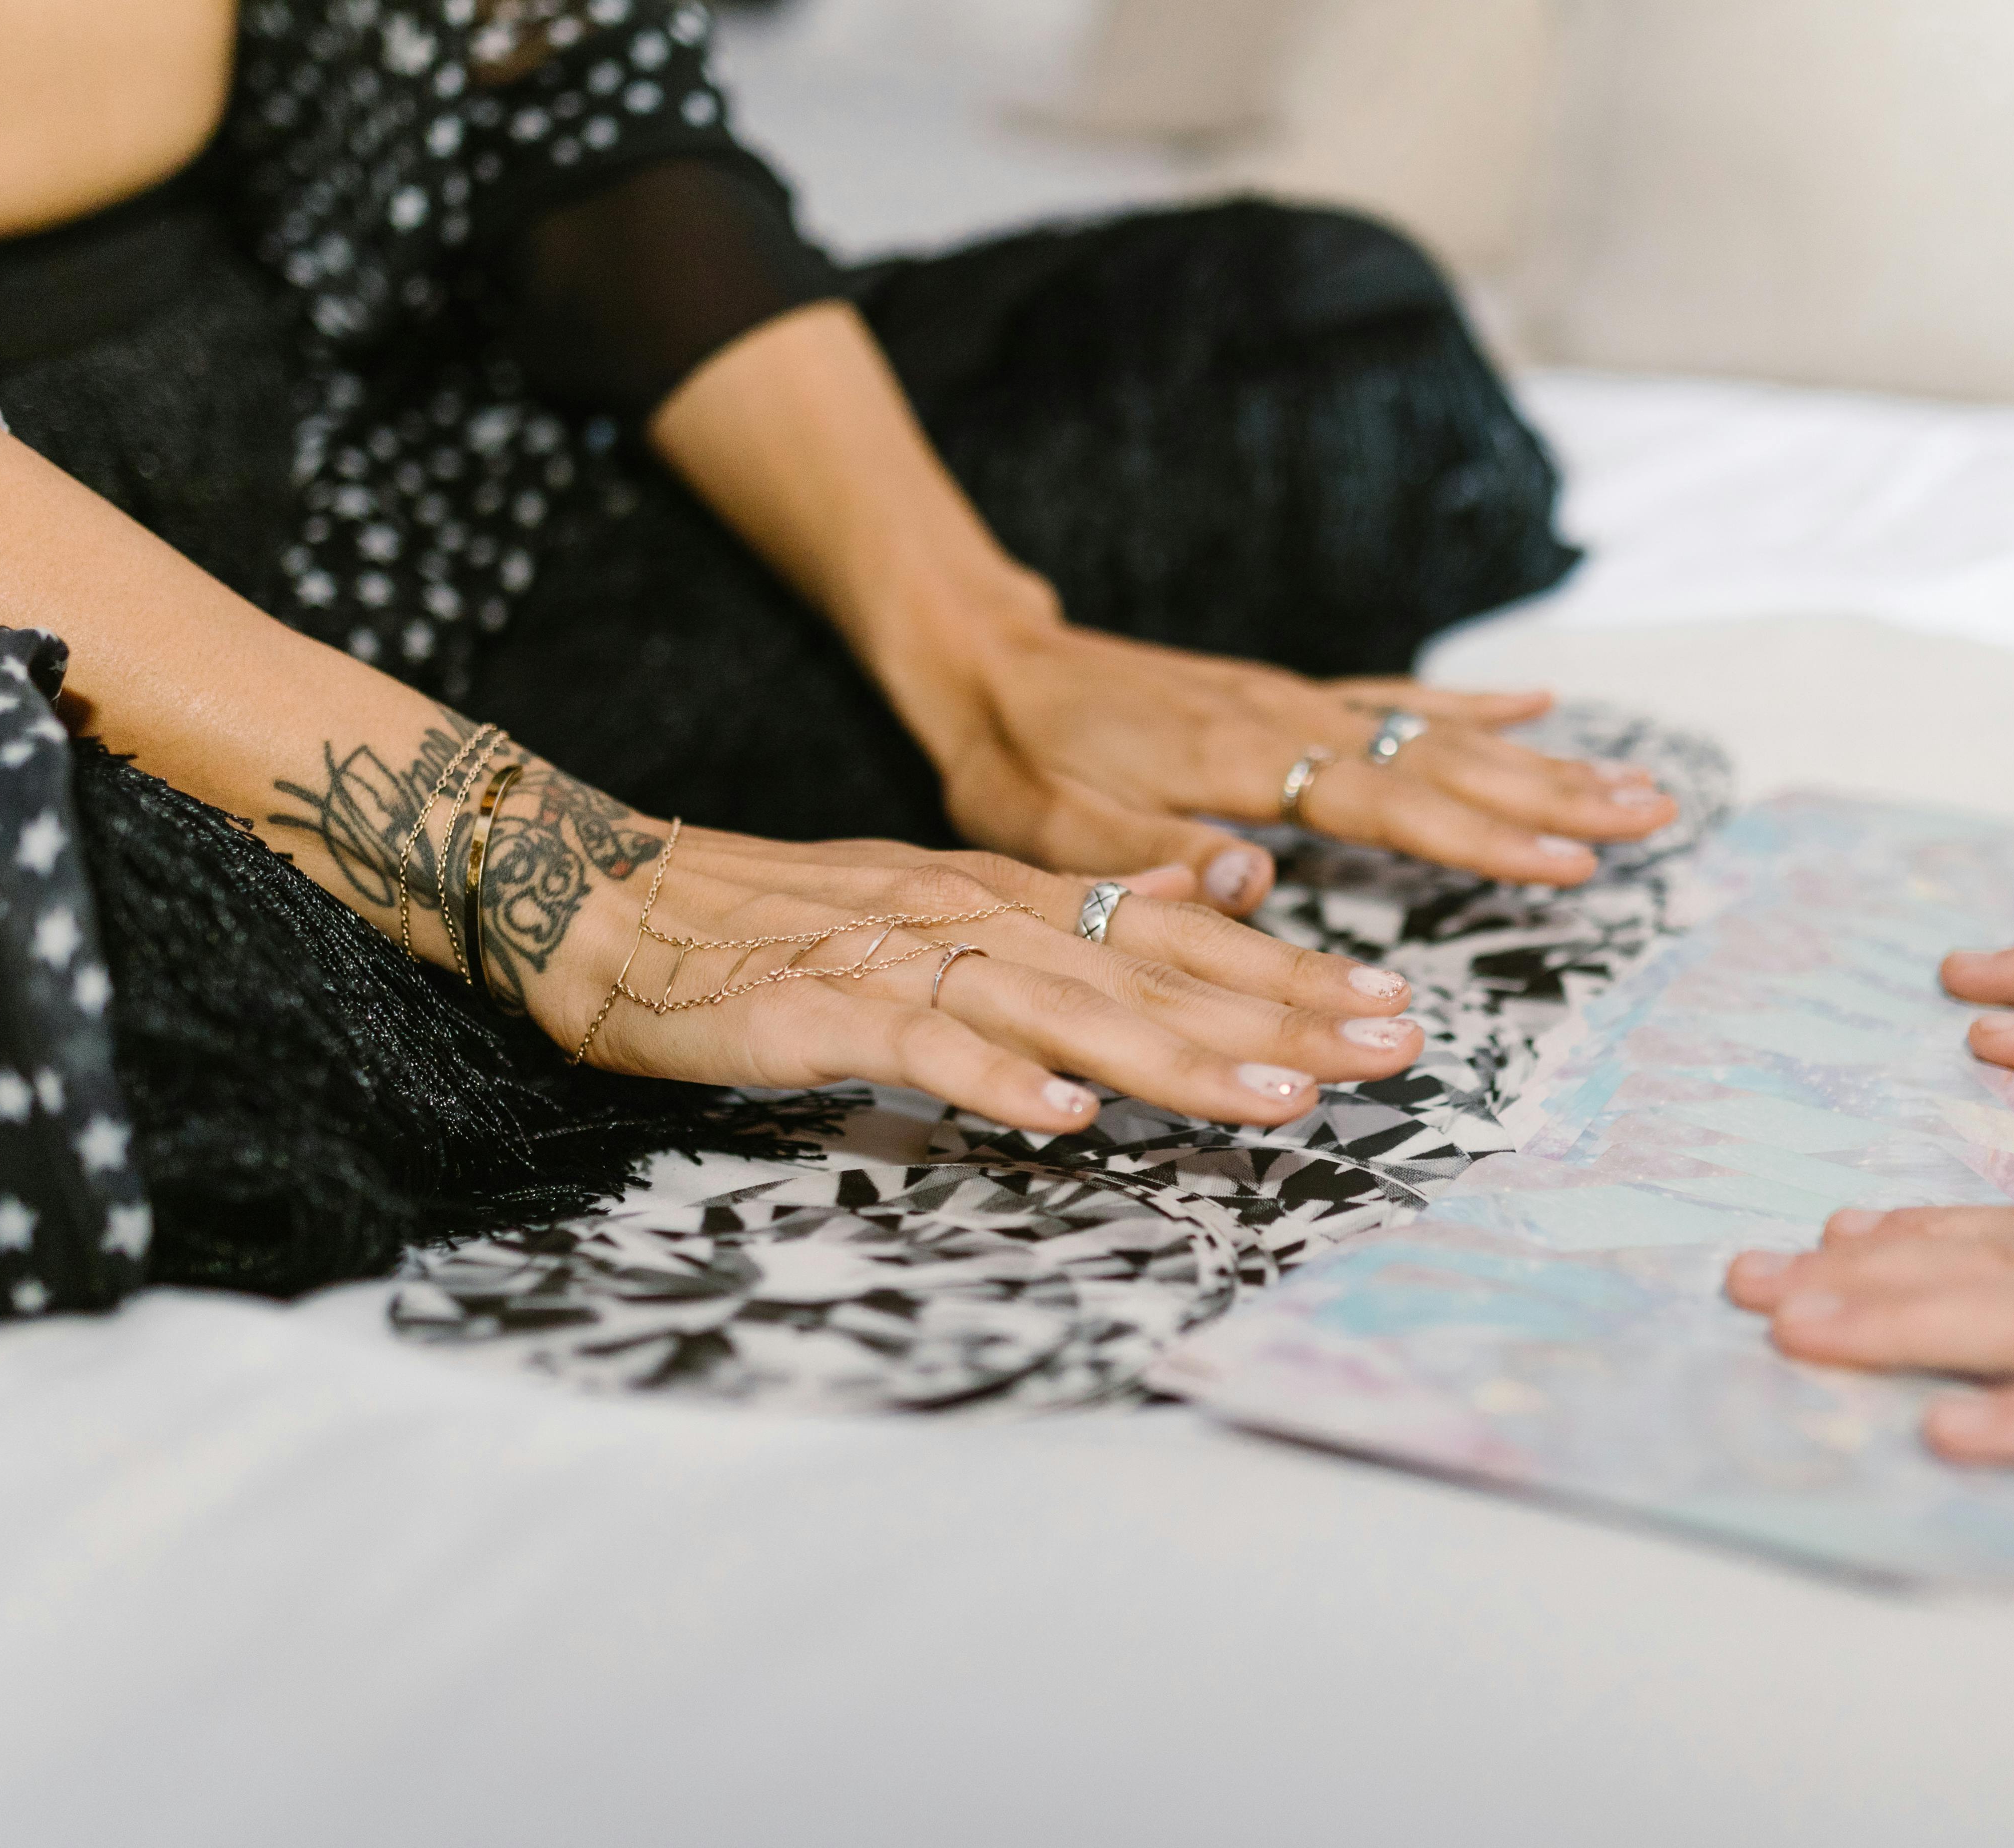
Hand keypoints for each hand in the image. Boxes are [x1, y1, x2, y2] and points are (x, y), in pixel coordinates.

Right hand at [529, 817, 1430, 1133]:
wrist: (617, 902)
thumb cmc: (786, 923)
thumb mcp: (951, 900)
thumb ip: (1078, 906)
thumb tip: (1212, 895)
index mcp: (1012, 900)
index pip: (1179, 939)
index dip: (1290, 975)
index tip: (1395, 1006)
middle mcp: (978, 920)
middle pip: (1154, 977)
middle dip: (1282, 1017)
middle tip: (1395, 1051)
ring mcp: (903, 964)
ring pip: (1066, 1012)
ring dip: (1176, 1056)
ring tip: (1280, 1098)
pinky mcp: (825, 1012)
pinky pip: (924, 1050)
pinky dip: (994, 1082)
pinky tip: (1062, 1118)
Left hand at [900, 616, 1675, 913]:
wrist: (987, 662)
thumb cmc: (1013, 757)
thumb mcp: (1045, 823)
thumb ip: (1143, 852)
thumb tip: (1252, 876)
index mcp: (1235, 757)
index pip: (1382, 799)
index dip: (1478, 834)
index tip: (1566, 858)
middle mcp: (1283, 715)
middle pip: (1441, 757)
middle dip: (1552, 794)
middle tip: (1653, 817)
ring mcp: (1293, 697)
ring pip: (1438, 728)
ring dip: (1540, 758)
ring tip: (1634, 784)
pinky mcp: (1287, 692)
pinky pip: (1395, 695)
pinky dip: (1472, 698)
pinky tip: (1542, 700)